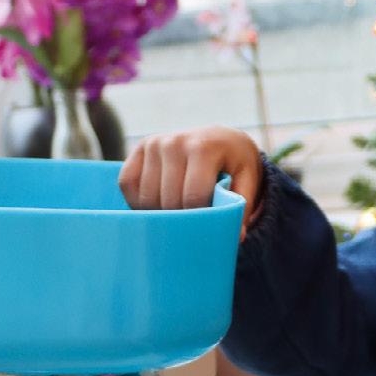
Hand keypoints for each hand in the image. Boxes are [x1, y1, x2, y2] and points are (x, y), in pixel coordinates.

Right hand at [118, 126, 263, 222]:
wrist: (220, 138)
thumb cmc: (234, 164)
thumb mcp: (247, 180)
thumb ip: (241, 206)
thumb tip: (236, 237)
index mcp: (204, 147)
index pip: (193, 196)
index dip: (200, 218)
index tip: (208, 223)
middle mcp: (175, 141)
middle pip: (168, 200)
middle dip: (181, 218)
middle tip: (193, 222)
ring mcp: (154, 143)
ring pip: (146, 197)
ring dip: (160, 213)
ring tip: (179, 212)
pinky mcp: (140, 148)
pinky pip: (127, 184)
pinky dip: (139, 201)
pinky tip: (158, 203)